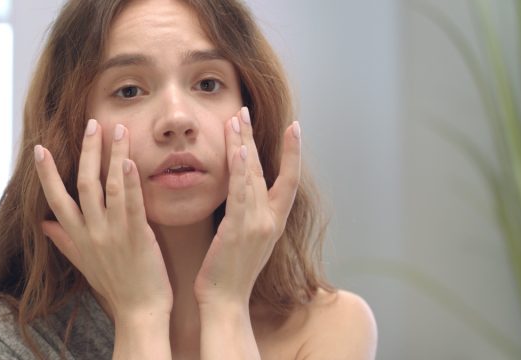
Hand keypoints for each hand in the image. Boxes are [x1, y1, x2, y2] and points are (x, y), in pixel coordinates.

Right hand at [34, 120, 172, 320]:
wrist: (138, 311)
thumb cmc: (115, 285)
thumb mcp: (83, 263)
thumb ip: (64, 241)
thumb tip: (43, 225)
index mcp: (78, 236)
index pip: (56, 198)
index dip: (46, 173)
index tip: (38, 148)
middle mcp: (91, 231)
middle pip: (83, 183)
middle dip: (86, 151)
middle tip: (91, 123)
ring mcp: (113, 232)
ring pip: (108, 186)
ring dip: (111, 155)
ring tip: (116, 129)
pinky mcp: (136, 236)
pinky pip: (131, 204)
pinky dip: (130, 181)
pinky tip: (129, 161)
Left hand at [193, 107, 300, 307]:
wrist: (226, 302)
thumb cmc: (231, 272)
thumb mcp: (248, 239)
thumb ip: (250, 214)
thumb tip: (244, 191)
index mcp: (274, 221)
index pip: (289, 180)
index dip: (293, 153)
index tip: (295, 126)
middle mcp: (270, 220)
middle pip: (265, 169)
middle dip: (253, 137)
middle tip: (244, 110)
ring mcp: (256, 225)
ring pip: (251, 176)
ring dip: (243, 144)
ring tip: (236, 118)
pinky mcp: (238, 231)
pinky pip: (240, 196)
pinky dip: (239, 172)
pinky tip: (236, 152)